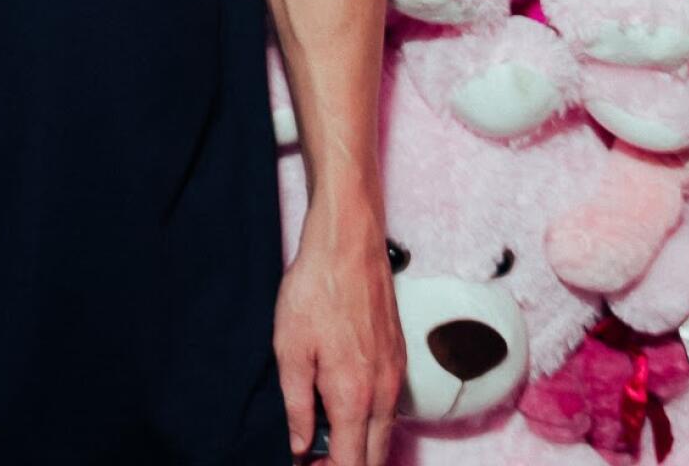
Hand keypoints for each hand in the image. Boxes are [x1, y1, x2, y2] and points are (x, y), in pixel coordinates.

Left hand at [274, 223, 403, 465]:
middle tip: (311, 458)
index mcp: (354, 396)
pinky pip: (389, 408)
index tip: (304, 465)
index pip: (352, 464)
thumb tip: (299, 446)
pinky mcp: (398, 360)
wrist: (348, 245)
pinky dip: (368, 421)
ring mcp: (396, 376)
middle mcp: (384, 393)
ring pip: (384, 434)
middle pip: (375, 458)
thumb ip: (296, 406)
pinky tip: (339, 405)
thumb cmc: (316, 291)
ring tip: (320, 435)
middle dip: (345, 464)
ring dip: (358, 445)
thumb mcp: (289, 350)